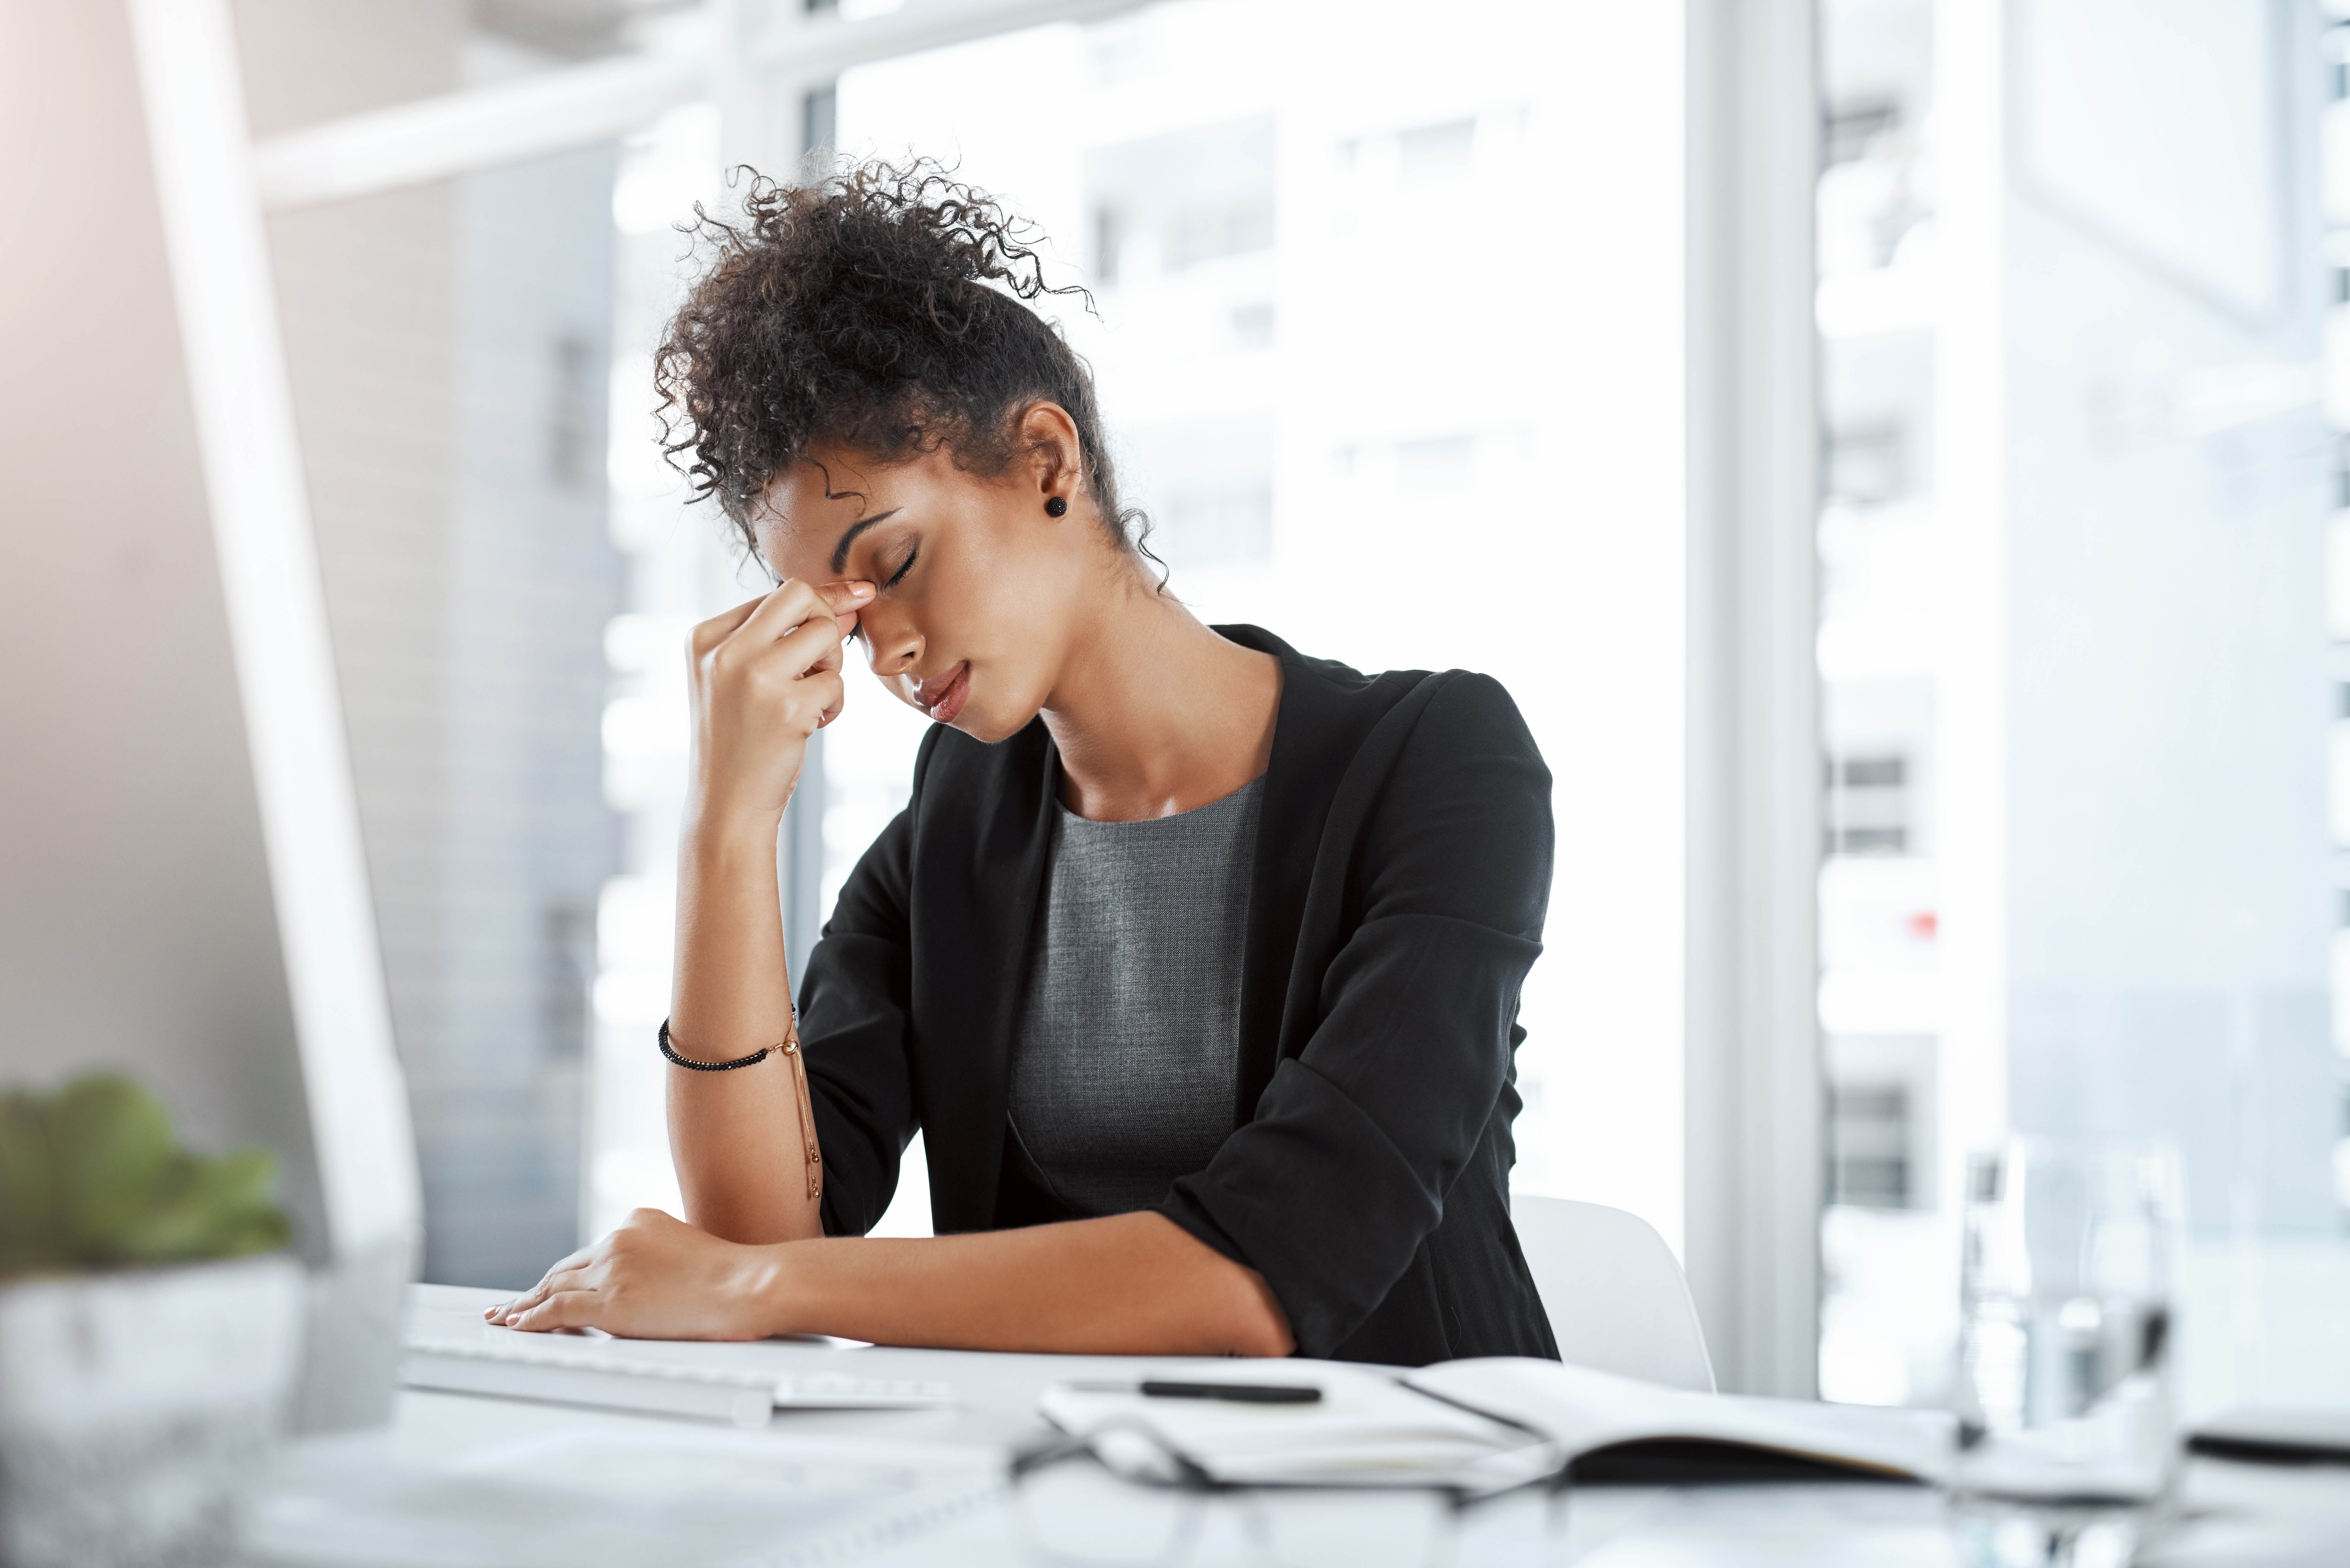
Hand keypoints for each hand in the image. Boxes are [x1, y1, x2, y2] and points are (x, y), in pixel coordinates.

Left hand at [484, 1208, 786, 1339]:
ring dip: (524, 1305)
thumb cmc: (733, 1276)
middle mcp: (617, 1238)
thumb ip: (659, 1260)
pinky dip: (531, 1319)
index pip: (592, 1253)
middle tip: (511, 1303)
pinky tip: (517, 1326)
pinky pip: (556, 1311)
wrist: (747, 1285)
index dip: (566, 1273)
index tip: (548, 1284)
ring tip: (504, 1317)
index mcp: (637, 1221)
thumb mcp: (688, 1251)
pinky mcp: (609, 1302)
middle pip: (565, 1268)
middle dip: (536, 1287)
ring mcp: (611, 1269)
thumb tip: (650, 1285)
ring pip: (553, 1287)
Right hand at [687, 578, 872, 827]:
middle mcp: (723, 651)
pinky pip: (836, 682)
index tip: (839, 620)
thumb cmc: (740, 740)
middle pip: (800, 595)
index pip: (774, 595)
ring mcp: (753, 676)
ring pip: (825, 633)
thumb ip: (787, 637)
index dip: (814, 609)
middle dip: (826, 621)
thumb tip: (850, 600)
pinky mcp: (786, 706)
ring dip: (832, 667)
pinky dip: (835, 704)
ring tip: (810, 699)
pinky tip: (811, 726)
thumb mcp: (746, 680)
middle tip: (819, 664)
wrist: (726, 806)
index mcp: (704, 637)